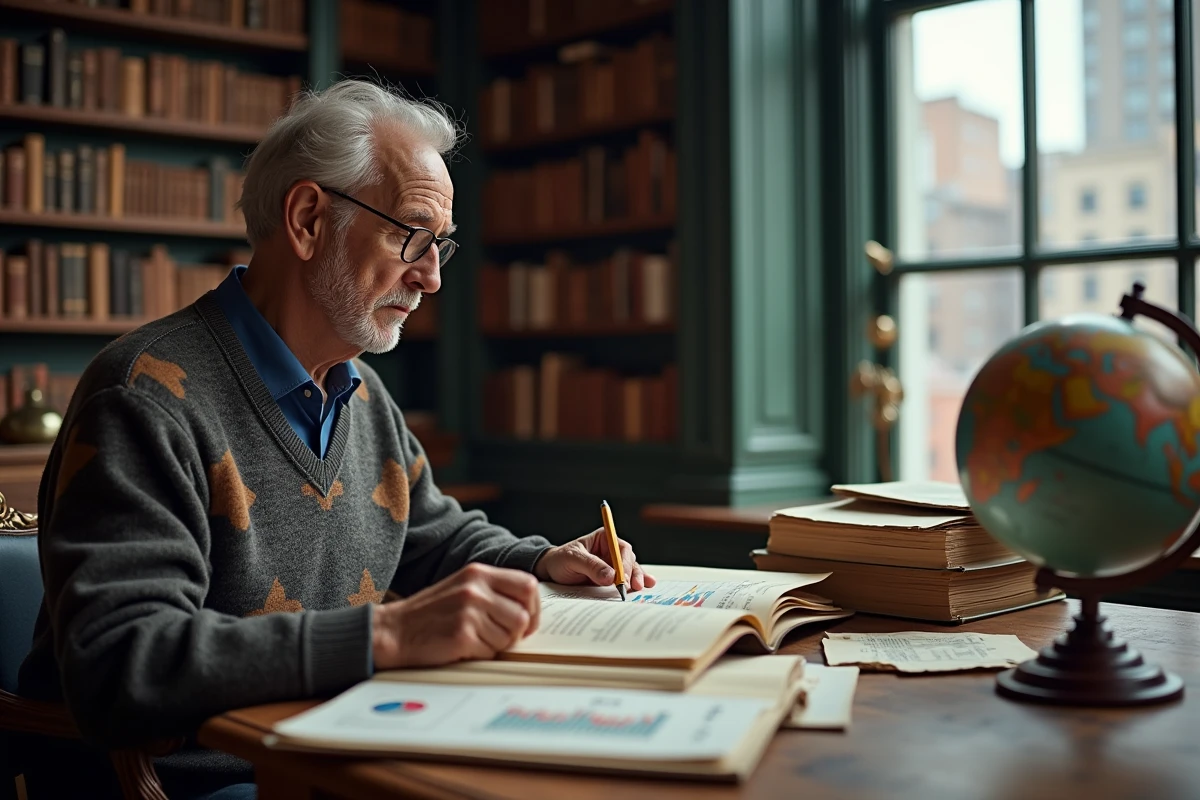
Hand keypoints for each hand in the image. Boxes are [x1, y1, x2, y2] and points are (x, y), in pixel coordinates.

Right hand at [371, 562, 539, 669]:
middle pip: (523, 615)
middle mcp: (475, 589)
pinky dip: (481, 655)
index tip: (526, 622)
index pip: (528, 585)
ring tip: (474, 640)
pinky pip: (491, 652)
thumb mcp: (462, 588)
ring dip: (497, 645)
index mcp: (478, 573)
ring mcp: (469, 611)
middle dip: (516, 632)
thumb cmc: (429, 614)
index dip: (533, 608)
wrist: (393, 631)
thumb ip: (493, 591)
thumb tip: (529, 610)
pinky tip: (462, 648)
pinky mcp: (462, 635)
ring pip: (510, 636)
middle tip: (498, 637)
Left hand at [533, 529, 655, 590]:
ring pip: (630, 571)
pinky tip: (645, 586)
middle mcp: (611, 551)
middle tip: (633, 586)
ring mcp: (612, 565)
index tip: (623, 577)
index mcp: (604, 538)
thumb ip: (591, 566)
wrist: (550, 573)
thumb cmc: (560, 560)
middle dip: (633, 573)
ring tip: (640, 588)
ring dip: (636, 579)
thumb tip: (610, 576)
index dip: (625, 562)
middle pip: (629, 560)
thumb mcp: (572, 559)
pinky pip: (625, 581)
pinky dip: (634, 584)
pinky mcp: (610, 579)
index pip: (620, 548)